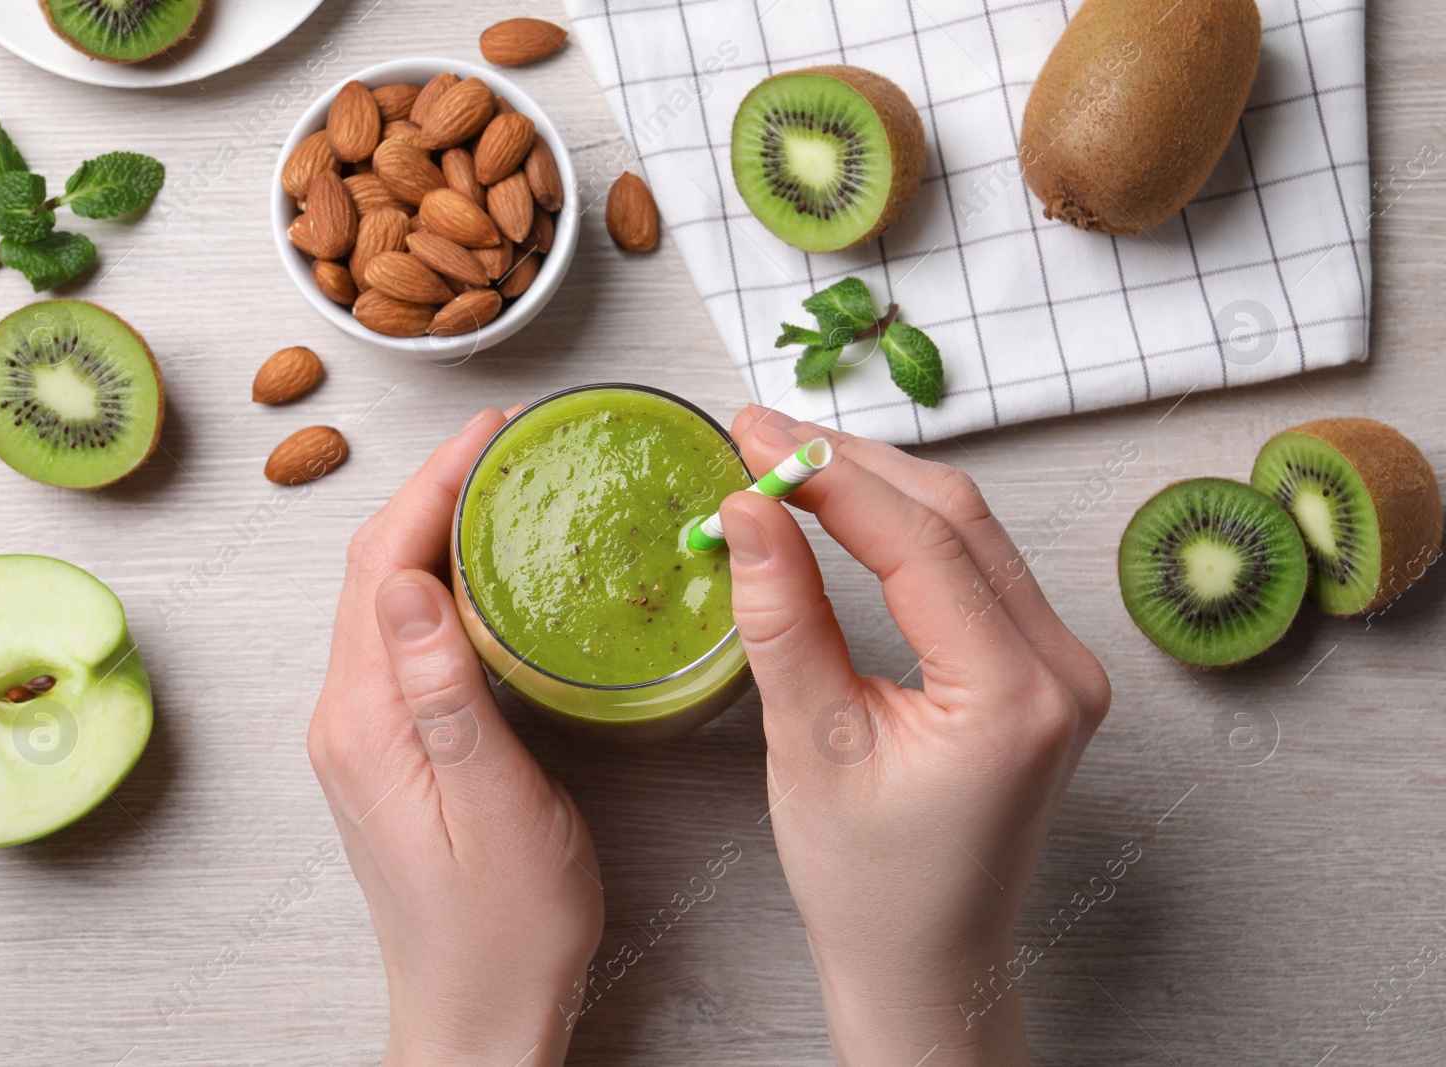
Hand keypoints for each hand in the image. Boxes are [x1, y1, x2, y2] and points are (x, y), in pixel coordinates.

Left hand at [307, 408, 603, 1066]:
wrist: (477, 1012)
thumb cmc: (503, 927)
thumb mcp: (494, 804)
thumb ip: (447, 691)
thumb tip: (406, 579)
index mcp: (364, 722)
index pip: (380, 566)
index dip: (430, 485)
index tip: (486, 433)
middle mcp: (346, 719)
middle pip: (371, 571)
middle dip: (429, 492)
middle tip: (501, 445)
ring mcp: (361, 735)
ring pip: (383, 601)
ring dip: (431, 533)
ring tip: (496, 488)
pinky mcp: (388, 750)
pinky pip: (400, 641)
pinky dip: (437, 587)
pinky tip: (481, 577)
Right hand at [722, 407, 1111, 1066]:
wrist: (926, 960)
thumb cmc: (870, 883)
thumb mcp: (811, 748)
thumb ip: (783, 620)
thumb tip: (749, 513)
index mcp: (1013, 696)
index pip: (921, 542)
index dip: (828, 477)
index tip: (753, 437)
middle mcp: (1061, 671)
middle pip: (958, 516)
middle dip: (852, 465)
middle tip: (760, 434)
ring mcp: (1063, 668)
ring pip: (971, 531)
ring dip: (879, 488)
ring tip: (789, 462)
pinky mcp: (1043, 670)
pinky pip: (977, 567)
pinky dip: (907, 529)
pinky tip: (848, 510)